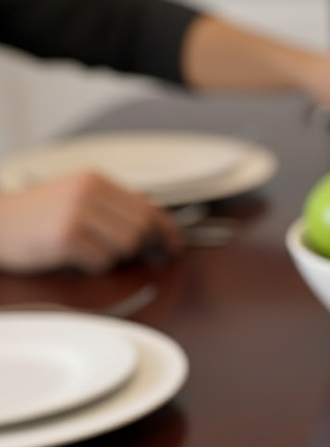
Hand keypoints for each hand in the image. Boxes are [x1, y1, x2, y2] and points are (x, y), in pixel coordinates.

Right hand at [0, 172, 179, 273]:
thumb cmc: (37, 215)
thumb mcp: (76, 197)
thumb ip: (114, 205)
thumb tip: (157, 222)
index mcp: (94, 180)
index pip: (147, 207)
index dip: (167, 231)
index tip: (175, 246)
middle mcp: (87, 192)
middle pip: (142, 228)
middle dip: (145, 248)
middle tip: (143, 258)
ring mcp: (75, 214)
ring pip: (126, 246)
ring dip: (115, 257)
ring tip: (91, 251)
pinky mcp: (65, 237)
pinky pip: (102, 262)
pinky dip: (94, 266)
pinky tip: (75, 258)